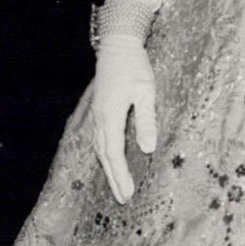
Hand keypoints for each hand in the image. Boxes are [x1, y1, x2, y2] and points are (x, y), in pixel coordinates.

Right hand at [91, 35, 156, 201]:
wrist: (117, 46)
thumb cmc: (134, 67)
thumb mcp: (146, 92)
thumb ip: (146, 120)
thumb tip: (148, 149)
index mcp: (110, 117)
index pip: (114, 154)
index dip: (121, 176)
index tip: (128, 194)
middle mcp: (99, 119)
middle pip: (104, 156)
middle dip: (113, 179)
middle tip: (123, 200)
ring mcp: (96, 115)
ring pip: (99, 149)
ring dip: (108, 170)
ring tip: (117, 188)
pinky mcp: (98, 111)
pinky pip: (99, 140)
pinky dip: (105, 156)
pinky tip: (110, 162)